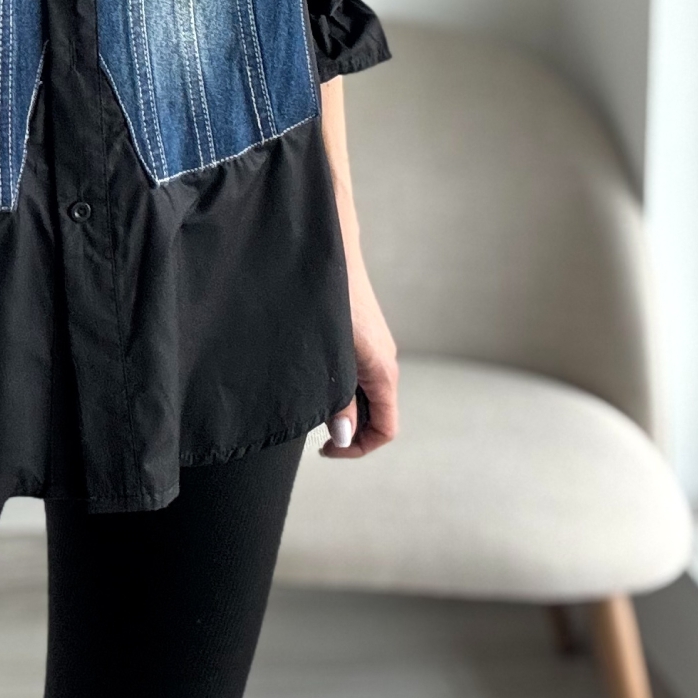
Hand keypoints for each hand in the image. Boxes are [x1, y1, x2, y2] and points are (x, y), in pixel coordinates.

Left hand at [320, 259, 398, 459]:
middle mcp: (385, 362)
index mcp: (383, 372)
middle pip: (376, 415)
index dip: (357, 448)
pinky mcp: (362, 335)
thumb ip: (337, 399)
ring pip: (365, 394)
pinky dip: (340, 387)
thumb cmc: (328, 298)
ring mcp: (374, 347)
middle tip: (312, 429)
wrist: (327, 248)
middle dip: (348, 430)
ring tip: (311, 403)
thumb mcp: (332, 357)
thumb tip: (342, 436)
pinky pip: (358, 374)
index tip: (323, 448)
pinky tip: (314, 378)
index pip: (386, 429)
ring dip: (342, 408)